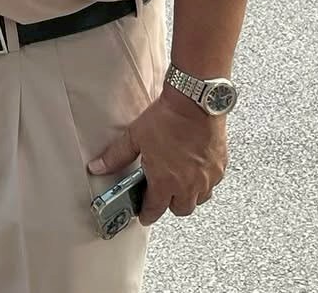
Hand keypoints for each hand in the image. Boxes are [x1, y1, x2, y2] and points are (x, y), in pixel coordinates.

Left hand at [89, 91, 226, 224]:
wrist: (195, 102)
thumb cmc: (166, 118)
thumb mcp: (135, 136)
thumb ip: (116, 156)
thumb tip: (96, 167)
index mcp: (165, 182)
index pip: (155, 210)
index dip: (147, 215)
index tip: (143, 215)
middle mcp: (189, 185)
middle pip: (181, 210)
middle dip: (169, 206)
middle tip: (161, 194)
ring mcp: (207, 178)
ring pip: (199, 199)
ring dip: (189, 195)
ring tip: (179, 181)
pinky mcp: (220, 167)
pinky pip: (212, 183)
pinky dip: (203, 181)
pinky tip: (195, 168)